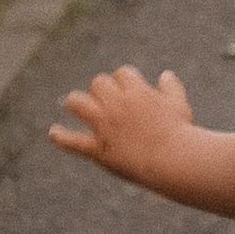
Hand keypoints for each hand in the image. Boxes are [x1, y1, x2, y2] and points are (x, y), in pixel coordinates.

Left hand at [50, 62, 194, 185]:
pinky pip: (73, 141)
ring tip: (77, 105)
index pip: (121, 73)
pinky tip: (54, 133)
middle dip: (102, 89)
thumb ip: (171, 88)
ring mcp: (105, 126)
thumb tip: (165, 74)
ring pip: (77, 102)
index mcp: (137, 91)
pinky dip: (61, 137)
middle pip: (98, 83)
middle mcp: (117, 104)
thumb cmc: (180, 133)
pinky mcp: (98, 148)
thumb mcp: (179, 105)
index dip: (124, 80)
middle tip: (107, 101)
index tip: (129, 90)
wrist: (173, 160)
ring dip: (76, 102)